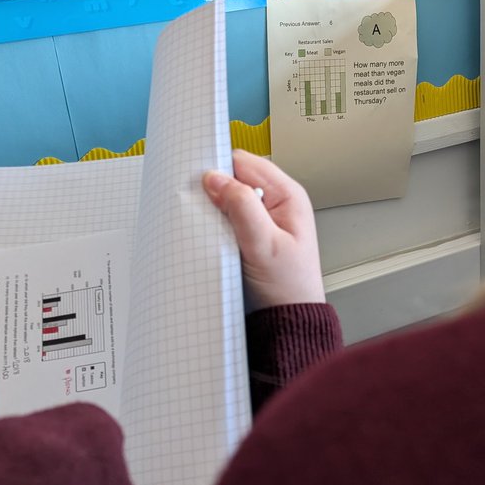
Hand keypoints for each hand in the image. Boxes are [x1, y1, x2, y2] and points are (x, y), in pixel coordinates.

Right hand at [203, 151, 325, 312]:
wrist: (287, 322)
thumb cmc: (288, 287)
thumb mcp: (264, 245)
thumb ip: (242, 207)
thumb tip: (215, 178)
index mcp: (287, 195)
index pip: (245, 163)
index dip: (220, 167)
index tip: (196, 180)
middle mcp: (276, 202)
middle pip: (234, 178)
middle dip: (214, 189)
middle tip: (199, 208)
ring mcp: (263, 218)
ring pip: (228, 198)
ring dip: (213, 209)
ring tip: (205, 226)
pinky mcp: (251, 234)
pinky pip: (227, 218)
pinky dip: (214, 224)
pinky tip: (209, 236)